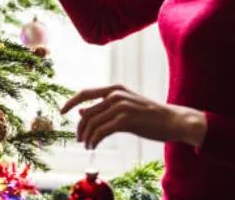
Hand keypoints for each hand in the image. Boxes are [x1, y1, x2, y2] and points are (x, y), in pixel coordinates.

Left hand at [60, 84, 206, 149]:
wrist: (173, 120)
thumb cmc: (150, 115)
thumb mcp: (125, 106)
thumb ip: (104, 107)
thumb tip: (81, 111)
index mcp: (115, 88)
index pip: (86, 92)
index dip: (71, 101)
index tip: (61, 111)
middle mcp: (116, 94)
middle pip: (86, 111)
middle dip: (79, 127)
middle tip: (79, 140)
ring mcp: (121, 106)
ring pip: (92, 123)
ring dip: (86, 137)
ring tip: (88, 145)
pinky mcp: (126, 120)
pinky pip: (101, 131)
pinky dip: (94, 140)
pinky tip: (94, 146)